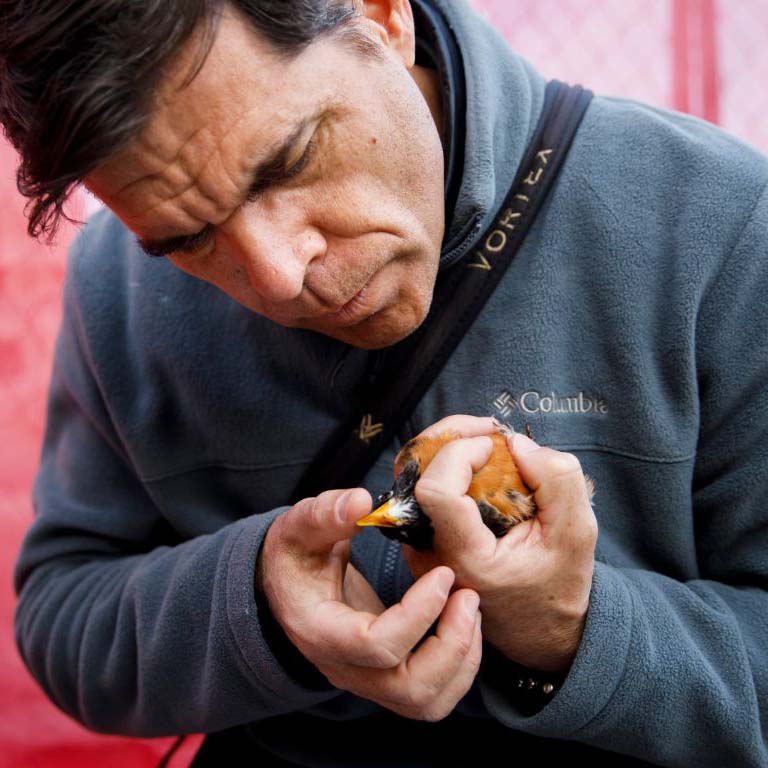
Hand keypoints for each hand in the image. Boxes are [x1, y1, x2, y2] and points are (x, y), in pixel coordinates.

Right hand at [257, 488, 483, 720]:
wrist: (286, 585)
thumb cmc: (295, 555)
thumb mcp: (300, 526)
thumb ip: (325, 513)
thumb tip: (362, 502)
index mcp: (320, 631)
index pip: (375, 645)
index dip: (418, 614)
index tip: (443, 573)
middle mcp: (344, 667)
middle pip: (409, 689)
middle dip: (451, 645)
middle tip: (468, 595)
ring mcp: (367, 680)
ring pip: (426, 702)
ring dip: (461, 660)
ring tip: (470, 608)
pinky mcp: (387, 678)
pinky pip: (431, 696)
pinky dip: (459, 667)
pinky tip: (464, 622)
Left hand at [400, 415, 597, 674]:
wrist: (539, 627)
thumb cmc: (558, 584)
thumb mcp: (578, 533)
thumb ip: (557, 481)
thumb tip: (516, 443)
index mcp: (466, 559)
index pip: (435, 492)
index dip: (459, 453)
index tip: (494, 445)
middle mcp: (431, 555)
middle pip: (416, 474)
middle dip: (451, 436)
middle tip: (490, 429)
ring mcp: (420, 548)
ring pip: (413, 476)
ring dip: (447, 446)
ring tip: (487, 440)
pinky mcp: (422, 539)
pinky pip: (421, 488)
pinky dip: (446, 464)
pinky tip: (478, 460)